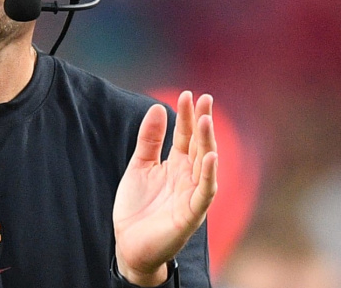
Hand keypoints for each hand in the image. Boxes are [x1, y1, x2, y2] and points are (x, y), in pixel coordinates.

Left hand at [112, 91, 217, 285]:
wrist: (129, 245)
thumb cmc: (137, 207)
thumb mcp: (140, 166)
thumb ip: (149, 139)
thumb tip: (158, 107)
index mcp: (177, 165)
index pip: (186, 135)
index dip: (187, 116)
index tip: (188, 94)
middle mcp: (188, 177)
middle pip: (199, 145)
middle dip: (202, 122)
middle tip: (204, 98)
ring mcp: (192, 195)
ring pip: (205, 164)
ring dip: (207, 142)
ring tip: (206, 119)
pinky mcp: (191, 214)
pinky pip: (205, 192)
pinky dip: (210, 174)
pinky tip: (210, 156)